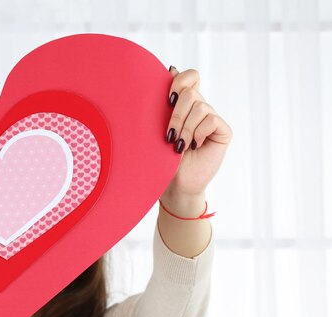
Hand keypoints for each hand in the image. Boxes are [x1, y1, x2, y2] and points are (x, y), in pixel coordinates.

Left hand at [160, 67, 232, 208]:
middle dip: (176, 114)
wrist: (174, 185)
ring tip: (179, 146)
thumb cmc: (161, 159)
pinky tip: (194, 146)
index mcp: (183, 104)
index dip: (178, 82)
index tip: (166, 101)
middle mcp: (199, 108)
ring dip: (185, 128)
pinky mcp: (223, 131)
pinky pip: (212, 120)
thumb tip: (171, 68)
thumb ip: (164, 100)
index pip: (189, 77)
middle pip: (191, 92)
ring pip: (200, 106)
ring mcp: (212, 119)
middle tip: (169, 135)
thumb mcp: (157, 127)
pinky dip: (198, 133)